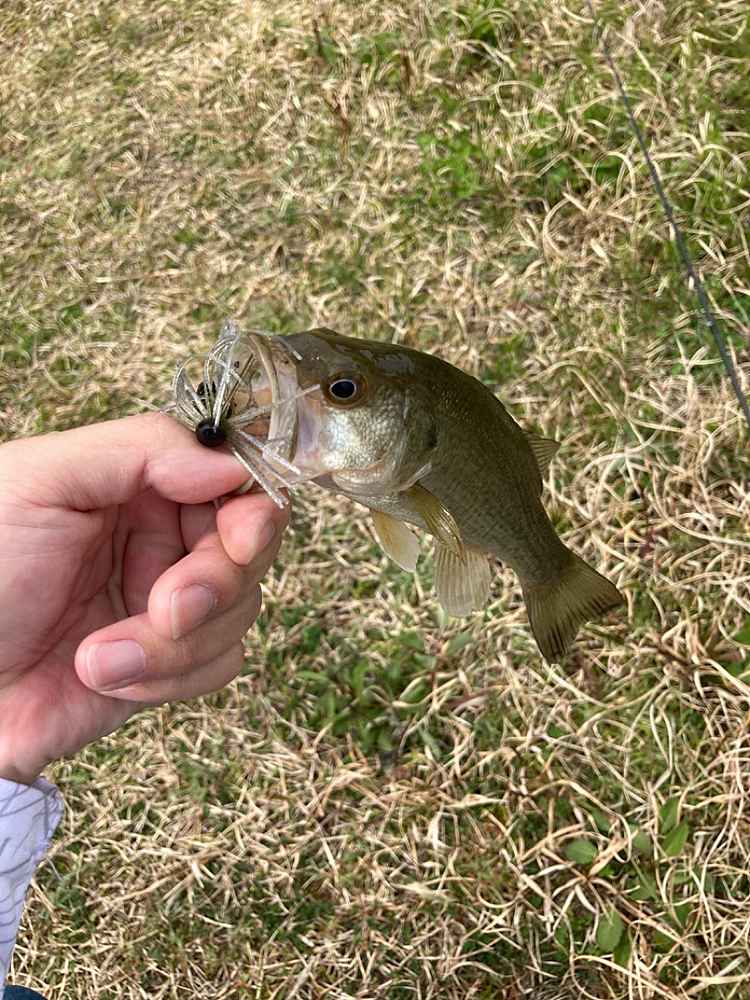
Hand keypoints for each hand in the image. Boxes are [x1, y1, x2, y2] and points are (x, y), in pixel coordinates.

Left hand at [0, 413, 288, 784]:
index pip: (233, 479)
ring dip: (173, 645)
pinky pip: (219, 665)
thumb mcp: (41, 480)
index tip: (241, 537)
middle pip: (250, 548)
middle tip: (166, 607)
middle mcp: (162, 539)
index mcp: (139, 486)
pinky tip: (104, 677)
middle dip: (215, 584)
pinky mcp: (167, 663)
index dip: (254, 507)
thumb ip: (138, 449)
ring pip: (240, 611)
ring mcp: (168, 602)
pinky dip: (166, 677)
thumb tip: (231, 462)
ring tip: (96, 657)